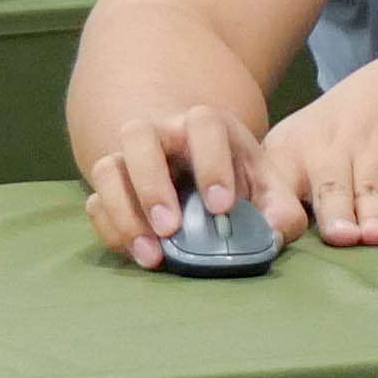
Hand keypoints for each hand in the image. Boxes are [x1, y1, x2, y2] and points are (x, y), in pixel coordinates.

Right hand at [82, 101, 268, 268]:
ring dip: (123, 210)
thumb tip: (275, 230)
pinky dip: (110, 228)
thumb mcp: (265, 181)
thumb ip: (281, 206)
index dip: (212, 163)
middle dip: (152, 183)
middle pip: (139, 137)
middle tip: (171, 228)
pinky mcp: (111, 186)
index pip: (204, 126)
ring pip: (108, 168)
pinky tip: (135, 251)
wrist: (191, 158)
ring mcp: (128, 158)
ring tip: (150, 253)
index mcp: (204, 124)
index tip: (222, 206)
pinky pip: (96, 201)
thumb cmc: (234, 174)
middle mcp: (159, 133)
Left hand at [253, 47, 377, 247]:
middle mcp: (329, 147)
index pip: (277, 181)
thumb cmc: (336, 133)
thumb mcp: (297, 147)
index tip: (277, 230)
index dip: (277, 207)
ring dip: (371, 211)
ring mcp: (370, 148)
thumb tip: (263, 242)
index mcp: (291, 150)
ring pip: (368, 186)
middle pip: (329, 186)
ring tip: (372, 235)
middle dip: (333, 211)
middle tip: (339, 236)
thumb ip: (281, 194)